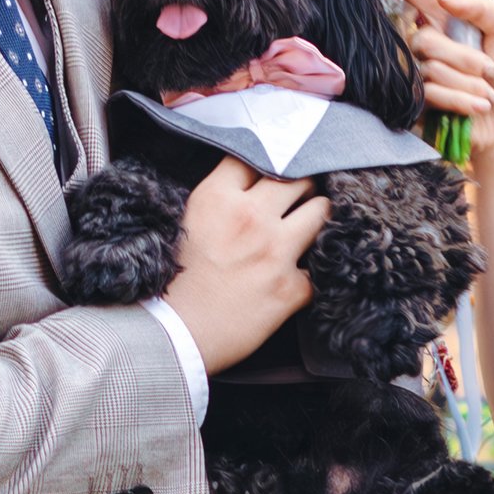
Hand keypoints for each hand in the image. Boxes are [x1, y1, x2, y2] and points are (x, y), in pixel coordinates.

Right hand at [164, 154, 330, 372]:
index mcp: (218, 197)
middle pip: (296, 177)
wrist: (174, 337)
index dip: (264, 164)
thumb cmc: (171, 285)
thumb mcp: (185, 224)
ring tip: (309, 225)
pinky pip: (317, 267)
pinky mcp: (292, 287)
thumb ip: (218, 201)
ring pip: (321, 211)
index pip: (255, 156)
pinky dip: (309, 272)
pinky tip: (296, 276)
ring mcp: (276, 251)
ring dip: (317, 216)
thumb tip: (246, 189)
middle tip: (297, 197)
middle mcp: (251, 217)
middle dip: (299, 185)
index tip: (269, 173)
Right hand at [351, 0, 493, 169]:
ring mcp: (416, 71)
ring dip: (467, 81)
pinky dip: (462, 99)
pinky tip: (479, 105)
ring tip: (488, 92)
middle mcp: (423, 39)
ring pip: (429, 67)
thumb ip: (481, 3)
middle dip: (464, 56)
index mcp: (442, 14)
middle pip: (424, 38)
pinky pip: (431, 92)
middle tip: (492, 69)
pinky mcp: (416, 101)